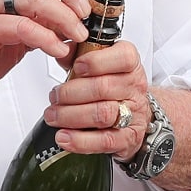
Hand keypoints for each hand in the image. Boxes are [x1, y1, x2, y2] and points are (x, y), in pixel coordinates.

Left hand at [46, 38, 150, 161]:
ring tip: (53, 116)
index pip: (123, 57)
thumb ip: (79, 54)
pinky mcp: (128, 138)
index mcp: (130, 64)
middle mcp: (134, 87)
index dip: (96, 61)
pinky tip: (63, 137)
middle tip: (54, 96)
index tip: (75, 66)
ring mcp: (133, 113)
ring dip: (71, 115)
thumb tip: (61, 50)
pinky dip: (80, 140)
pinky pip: (104, 140)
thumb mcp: (101, 64)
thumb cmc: (114, 86)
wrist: (137, 113)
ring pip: (103, 114)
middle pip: (103, 87)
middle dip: (71, 92)